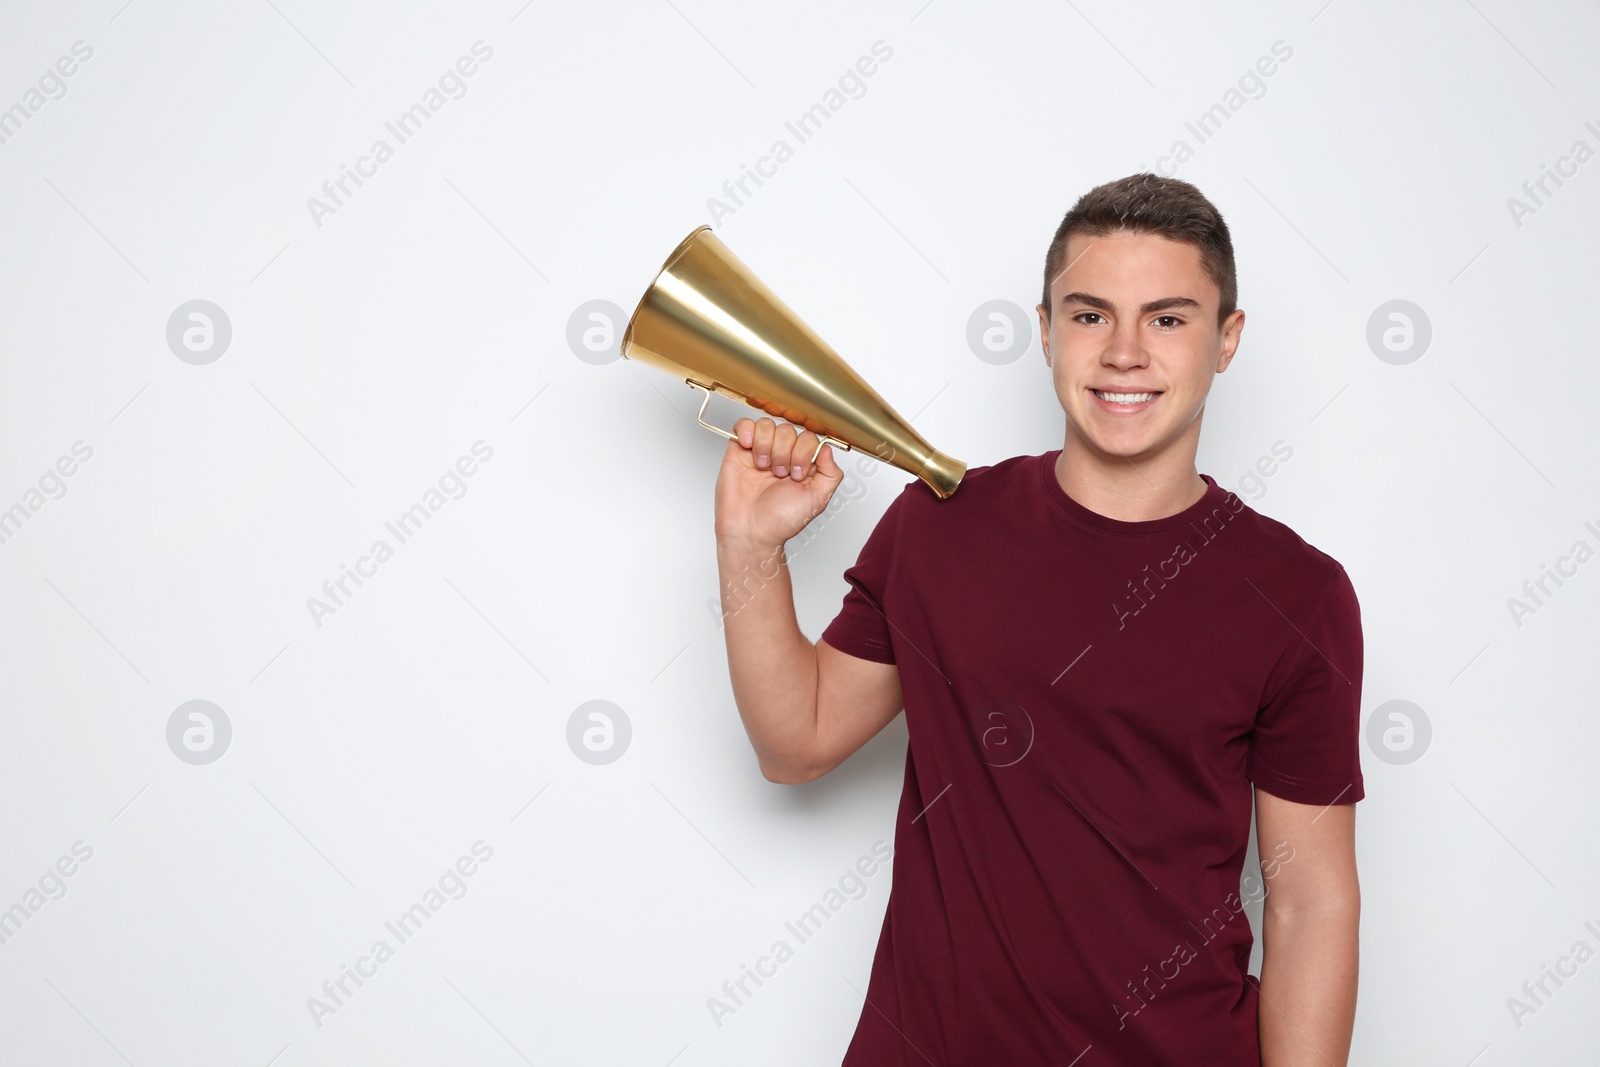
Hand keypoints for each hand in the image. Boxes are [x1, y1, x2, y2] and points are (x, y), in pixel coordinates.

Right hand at [714, 416, 843, 548]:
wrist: (750, 531)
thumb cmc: (780, 521)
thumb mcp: (817, 500)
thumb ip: (830, 474)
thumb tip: (827, 449)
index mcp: (802, 464)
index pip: (809, 438)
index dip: (804, 452)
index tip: (797, 475)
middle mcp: (783, 455)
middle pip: (788, 429)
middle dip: (785, 453)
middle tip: (779, 474)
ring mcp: (760, 451)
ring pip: (767, 425)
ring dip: (766, 445)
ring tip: (763, 467)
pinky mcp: (739, 450)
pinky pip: (743, 425)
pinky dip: (747, 431)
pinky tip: (749, 448)